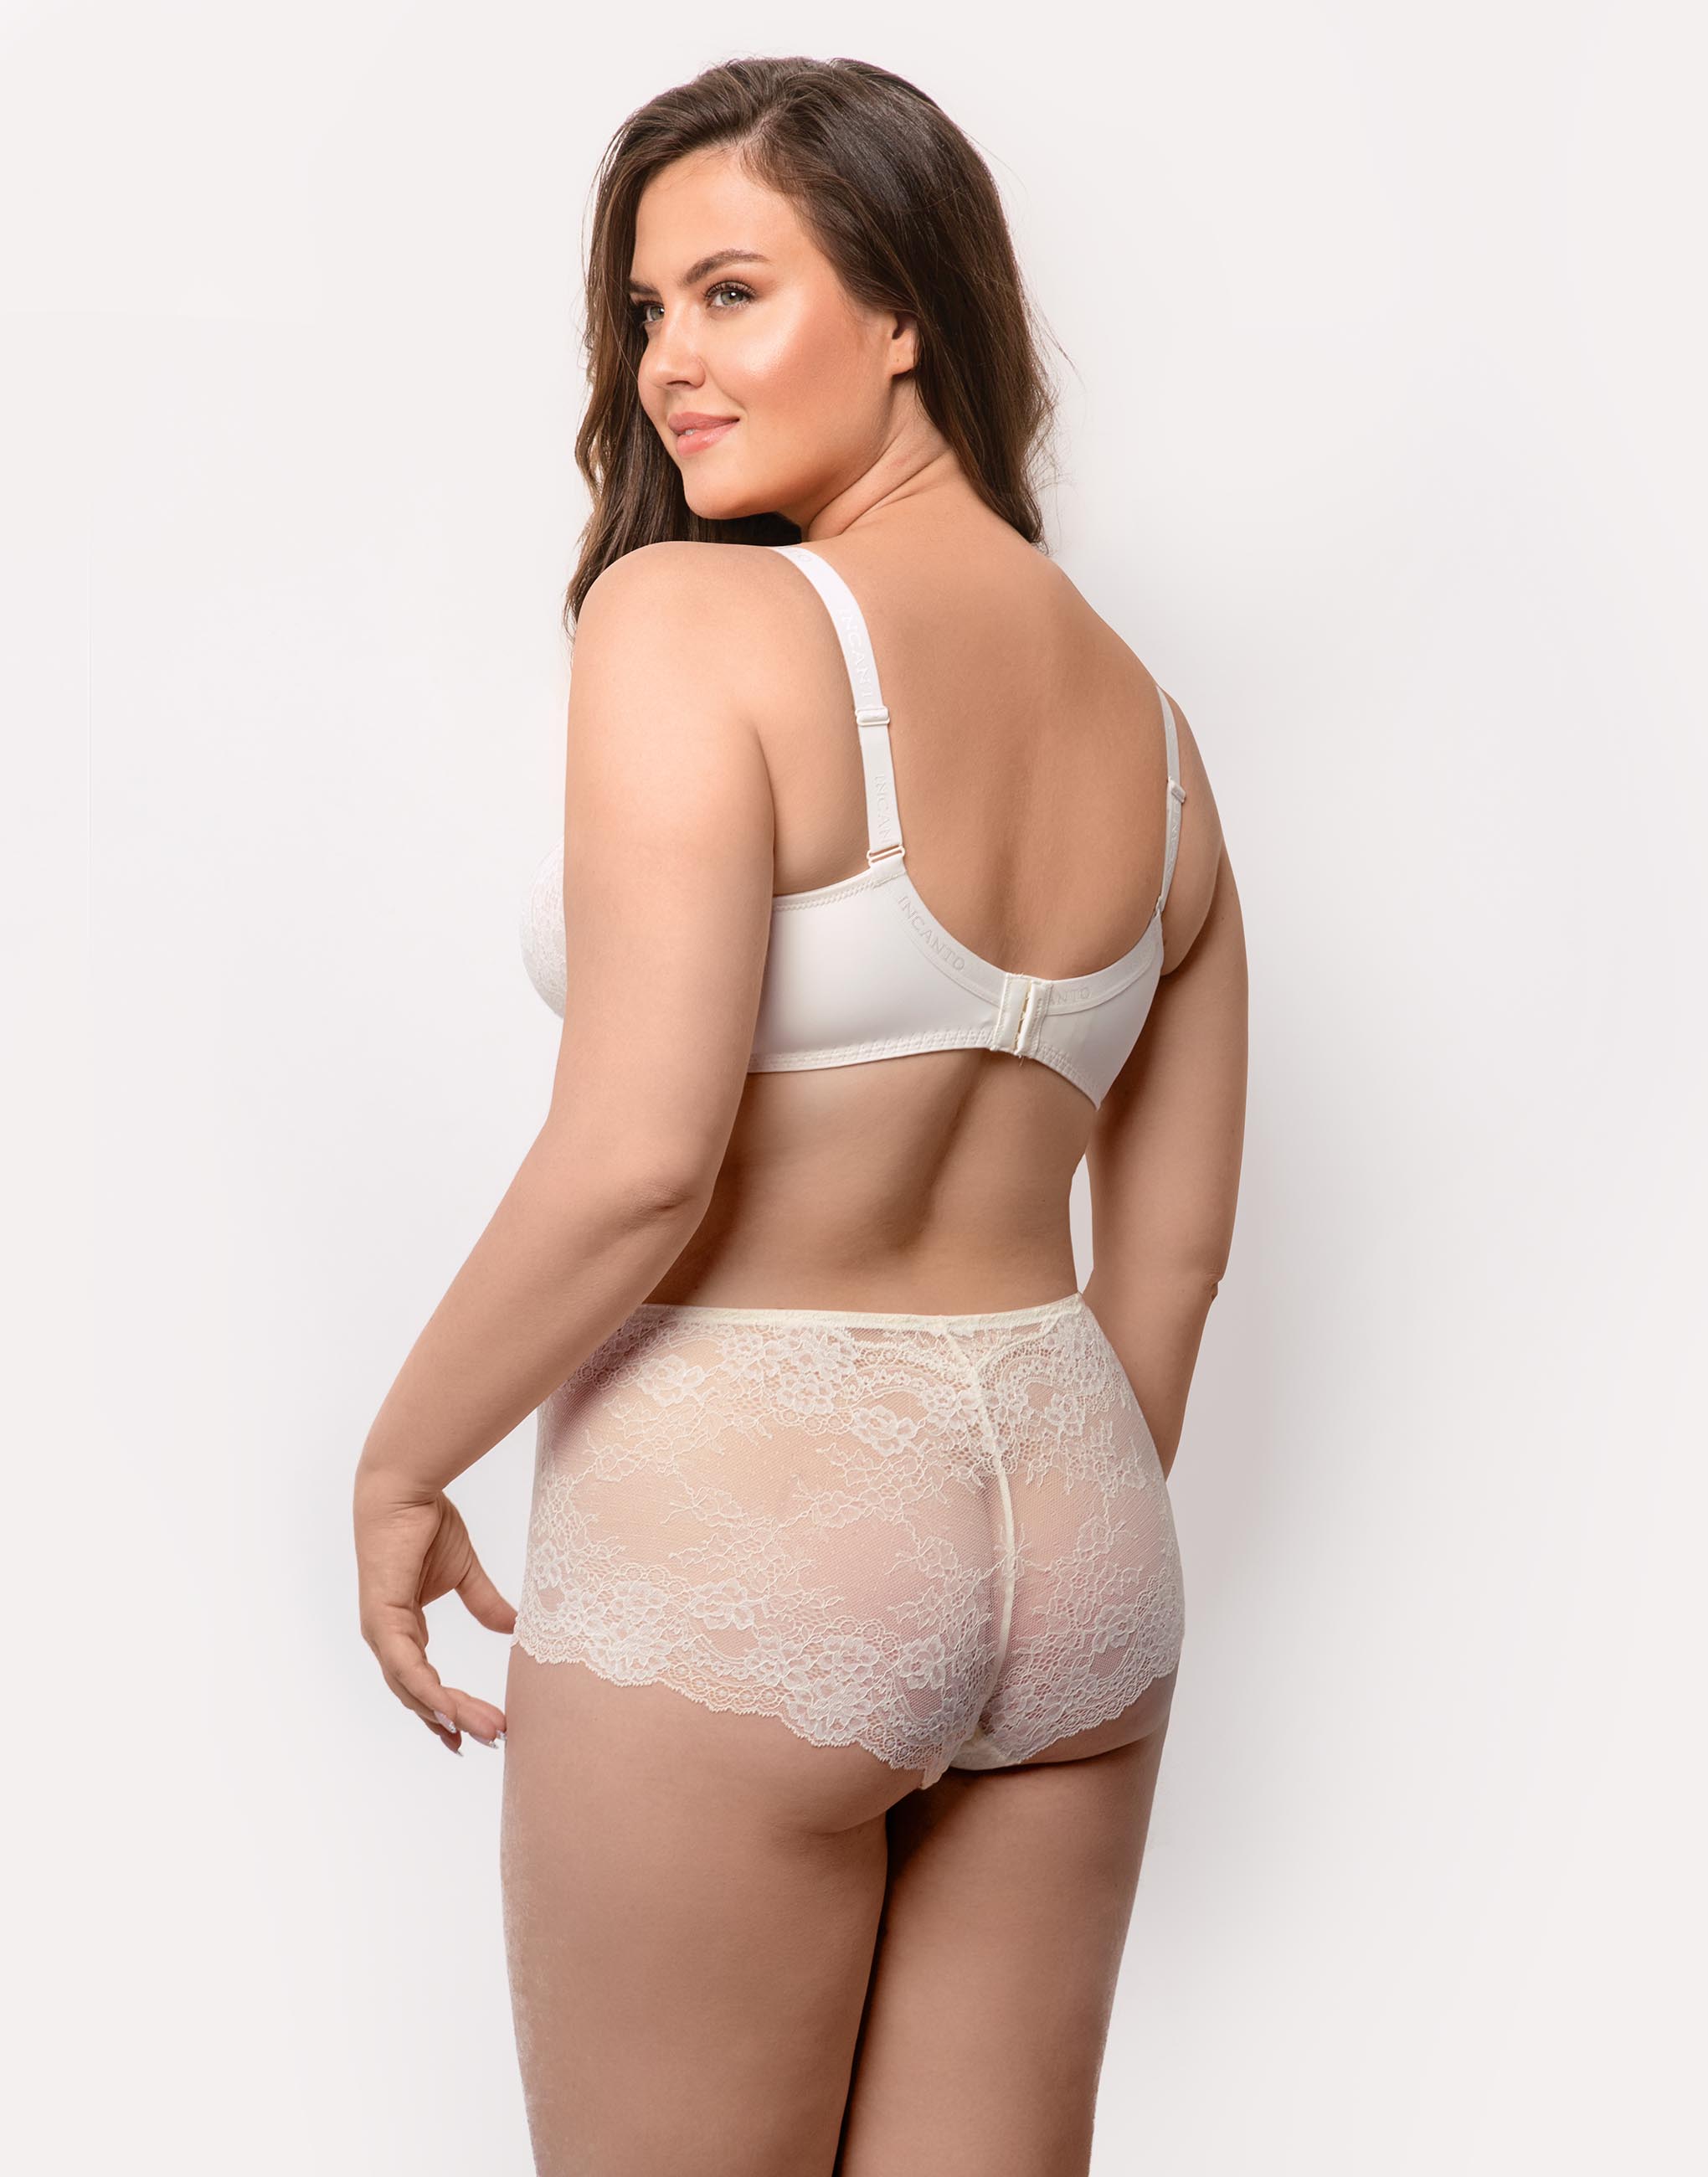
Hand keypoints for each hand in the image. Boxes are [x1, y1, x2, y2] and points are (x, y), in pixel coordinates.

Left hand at [353, 1465, 514, 1752]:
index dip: (451, 1708)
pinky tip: (449, 1712)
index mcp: (403, 1630)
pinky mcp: (382, 1621)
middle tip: (493, 1738)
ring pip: (414, 1690)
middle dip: (457, 1720)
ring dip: (450, 1714)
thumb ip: (485, 1604)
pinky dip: (426, 1693)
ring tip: (485, 1731)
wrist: (404, 1490)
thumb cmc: (427, 1523)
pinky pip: (405, 1669)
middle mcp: (388, 1639)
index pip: (425, 1683)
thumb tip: (514, 1627)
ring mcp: (381, 1633)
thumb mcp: (465, 1573)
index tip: (480, 1730)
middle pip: (421, 1695)